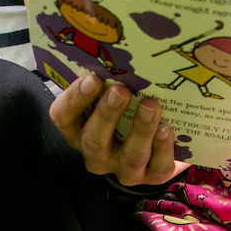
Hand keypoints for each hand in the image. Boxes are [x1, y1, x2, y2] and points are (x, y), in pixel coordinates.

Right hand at [48, 71, 182, 187]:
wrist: (159, 146)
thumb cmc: (127, 111)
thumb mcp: (112, 97)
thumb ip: (109, 82)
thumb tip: (119, 54)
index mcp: (79, 130)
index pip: (64, 117)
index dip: (75, 99)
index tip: (92, 78)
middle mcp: (97, 154)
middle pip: (94, 140)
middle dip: (107, 114)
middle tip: (120, 90)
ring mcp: (124, 169)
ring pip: (129, 156)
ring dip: (140, 130)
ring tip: (150, 105)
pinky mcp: (152, 176)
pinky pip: (157, 165)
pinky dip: (163, 148)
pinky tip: (166, 129)